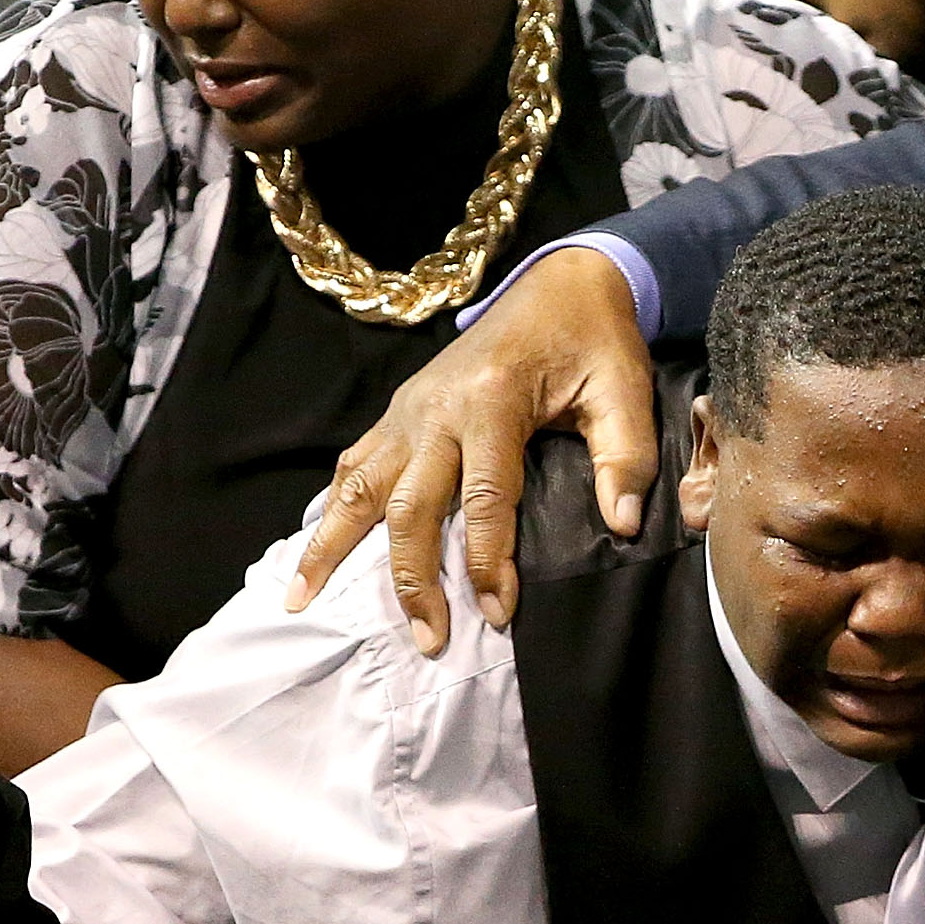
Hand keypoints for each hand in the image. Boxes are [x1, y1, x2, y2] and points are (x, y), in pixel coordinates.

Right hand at [287, 247, 656, 655]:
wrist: (560, 284)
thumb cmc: (595, 341)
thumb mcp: (624, 390)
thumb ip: (625, 456)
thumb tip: (619, 524)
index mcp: (492, 402)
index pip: (484, 500)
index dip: (490, 562)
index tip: (498, 614)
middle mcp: (436, 408)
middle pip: (409, 506)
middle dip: (414, 579)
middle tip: (427, 639)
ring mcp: (409, 409)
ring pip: (357, 485)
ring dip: (330, 545)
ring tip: (298, 599)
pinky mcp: (400, 411)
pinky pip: (355, 463)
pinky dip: (330, 507)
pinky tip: (313, 546)